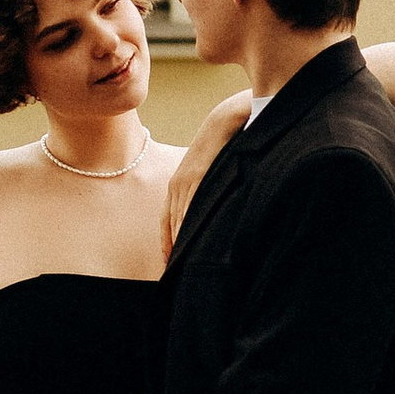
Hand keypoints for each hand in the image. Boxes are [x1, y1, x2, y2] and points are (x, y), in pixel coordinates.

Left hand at [165, 93, 250, 256]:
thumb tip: (214, 210)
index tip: (168, 265)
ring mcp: (186, 180)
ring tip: (183, 269)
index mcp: (179, 184)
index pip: (167, 221)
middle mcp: (178, 184)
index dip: (167, 244)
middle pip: (170, 226)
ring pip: (179, 220)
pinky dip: (189, 227)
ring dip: (179, 245)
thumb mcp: (211, 170)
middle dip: (172, 251)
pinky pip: (191, 207)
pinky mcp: (198, 176)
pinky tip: (191, 244)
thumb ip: (208, 190)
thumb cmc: (224, 143)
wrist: (227, 118)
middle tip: (175, 275)